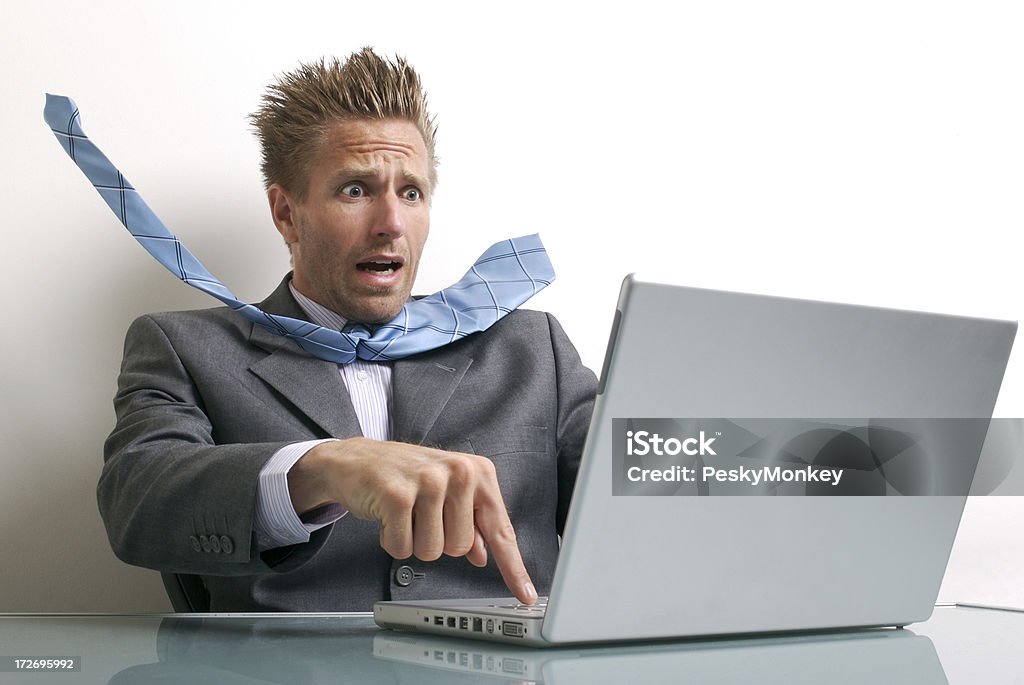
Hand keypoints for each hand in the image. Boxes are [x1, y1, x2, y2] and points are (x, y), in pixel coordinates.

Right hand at [288, 438, 536, 604]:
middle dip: (437, 541)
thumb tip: (483, 555)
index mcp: (478, 472)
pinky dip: (393, 540)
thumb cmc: (405, 476)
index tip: (524, 594)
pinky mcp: (398, 495)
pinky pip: (403, 548)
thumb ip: (469, 523)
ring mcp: (429, 481)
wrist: (359, 459)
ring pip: (433, 552)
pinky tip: (388, 516)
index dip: (512, 567)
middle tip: (422, 515)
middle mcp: (459, 472)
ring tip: (406, 513)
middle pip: (460, 548)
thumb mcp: (447, 493)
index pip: (500, 529)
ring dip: (413, 541)